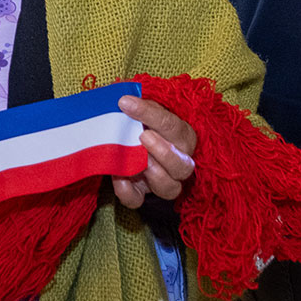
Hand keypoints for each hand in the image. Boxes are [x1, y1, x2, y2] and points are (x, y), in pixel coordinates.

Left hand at [112, 94, 197, 208]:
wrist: (129, 140)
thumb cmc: (140, 122)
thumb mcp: (144, 109)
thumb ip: (140, 105)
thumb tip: (125, 100)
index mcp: (182, 136)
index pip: (173, 127)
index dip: (150, 115)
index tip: (125, 103)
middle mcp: (179, 162)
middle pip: (183, 166)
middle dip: (164, 152)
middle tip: (142, 136)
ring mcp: (163, 181)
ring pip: (169, 188)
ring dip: (152, 174)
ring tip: (135, 159)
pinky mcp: (141, 194)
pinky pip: (138, 200)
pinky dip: (126, 192)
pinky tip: (117, 177)